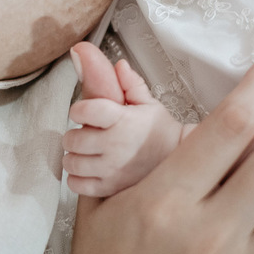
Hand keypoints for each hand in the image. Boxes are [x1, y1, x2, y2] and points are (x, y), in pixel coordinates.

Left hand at [64, 43, 183, 195]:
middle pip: (73, 139)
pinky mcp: (111, 188)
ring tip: (83, 152)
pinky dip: (76, 178)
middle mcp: (116, 146)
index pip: (86, 110)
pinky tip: (85, 171)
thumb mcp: (149, 104)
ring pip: (72, 163)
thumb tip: (119, 65)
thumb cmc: (161, 132)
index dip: (78, 110)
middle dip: (73, 134)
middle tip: (83, 134)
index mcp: (123, 121)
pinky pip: (79, 186)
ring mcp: (112, 169)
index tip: (81, 112)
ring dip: (73, 156)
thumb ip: (130, 84)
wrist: (181, 162)